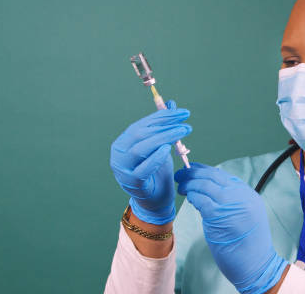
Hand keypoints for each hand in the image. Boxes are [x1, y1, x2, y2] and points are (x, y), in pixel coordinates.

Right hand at [110, 100, 190, 224]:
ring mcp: (123, 169)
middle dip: (165, 125)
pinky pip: (143, 169)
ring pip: (141, 148)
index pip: (142, 124)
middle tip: (185, 121)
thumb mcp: (161, 147)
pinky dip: (155, 158)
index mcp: (124, 142)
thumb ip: (163, 127)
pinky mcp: (132, 183)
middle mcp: (119, 154)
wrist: (155, 201)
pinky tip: (168, 149)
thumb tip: (172, 104)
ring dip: (164, 137)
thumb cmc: (156, 172)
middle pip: (141, 134)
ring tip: (182, 131)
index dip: (162, 116)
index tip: (182, 112)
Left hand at [175, 163, 287, 293]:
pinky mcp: (219, 215)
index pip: (223, 175)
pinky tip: (189, 198)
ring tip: (181, 186)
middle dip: (194, 173)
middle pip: (213, 175)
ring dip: (190, 184)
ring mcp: (231, 204)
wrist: (257, 265)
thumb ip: (231, 201)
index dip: (204, 170)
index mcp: (248, 194)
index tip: (193, 169)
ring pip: (205, 185)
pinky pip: (201, 199)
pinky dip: (193, 196)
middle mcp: (241, 195)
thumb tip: (207, 190)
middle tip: (181, 175)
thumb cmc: (248, 245)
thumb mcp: (246, 215)